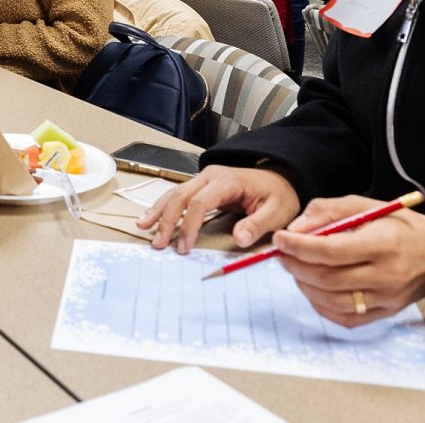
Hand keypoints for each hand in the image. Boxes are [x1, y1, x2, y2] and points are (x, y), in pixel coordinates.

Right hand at [138, 165, 300, 254]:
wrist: (280, 179)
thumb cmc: (279, 195)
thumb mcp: (277, 212)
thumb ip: (257, 225)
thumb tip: (239, 239)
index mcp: (227, 181)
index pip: (200, 203)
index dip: (189, 226)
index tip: (185, 248)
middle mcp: (211, 176)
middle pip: (180, 196)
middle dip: (167, 220)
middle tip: (159, 244)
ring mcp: (204, 178)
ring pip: (174, 193)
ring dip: (159, 212)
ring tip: (144, 228)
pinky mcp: (202, 185)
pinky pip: (178, 194)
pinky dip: (163, 206)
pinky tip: (151, 217)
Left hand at [272, 195, 424, 327]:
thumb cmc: (401, 227)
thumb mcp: (369, 206)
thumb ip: (330, 211)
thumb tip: (296, 229)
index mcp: (383, 244)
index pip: (331, 251)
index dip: (299, 246)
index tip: (280, 238)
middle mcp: (385, 275)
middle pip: (327, 278)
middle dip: (296, 266)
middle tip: (282, 254)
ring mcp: (386, 299)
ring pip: (332, 301)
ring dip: (304, 285)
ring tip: (296, 269)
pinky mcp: (385, 314)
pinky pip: (344, 318)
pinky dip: (321, 305)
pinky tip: (313, 288)